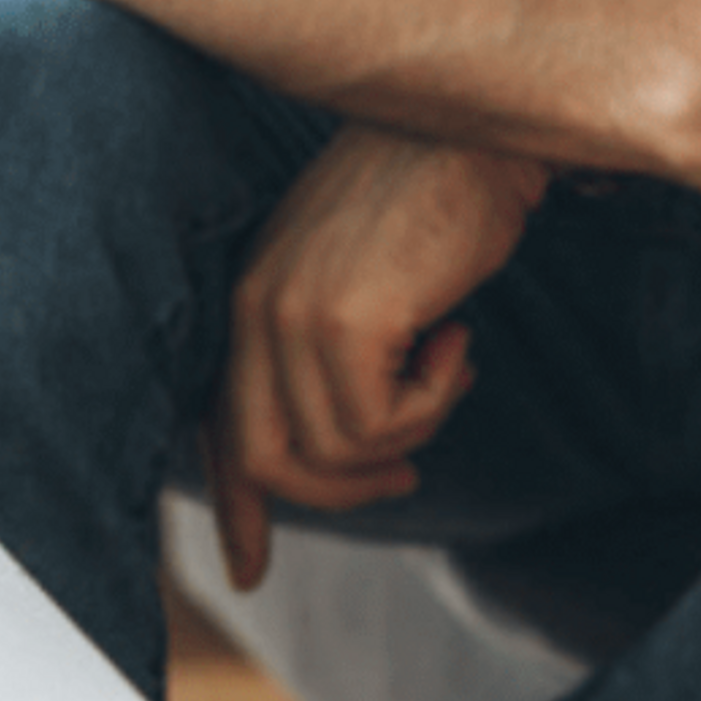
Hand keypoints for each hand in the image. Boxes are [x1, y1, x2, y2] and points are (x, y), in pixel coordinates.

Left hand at [207, 121, 547, 590]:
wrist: (481, 129)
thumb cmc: (443, 195)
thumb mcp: (372, 277)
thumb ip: (341, 346)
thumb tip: (353, 442)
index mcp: (254, 296)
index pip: (220, 424)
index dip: (234, 507)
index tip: (245, 571)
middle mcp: (254, 307)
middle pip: (266, 460)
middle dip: (340, 492)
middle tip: (407, 475)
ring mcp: (290, 313)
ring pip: (337, 449)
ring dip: (411, 430)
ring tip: (451, 365)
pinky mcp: (342, 320)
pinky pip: (382, 424)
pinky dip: (434, 401)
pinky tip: (459, 338)